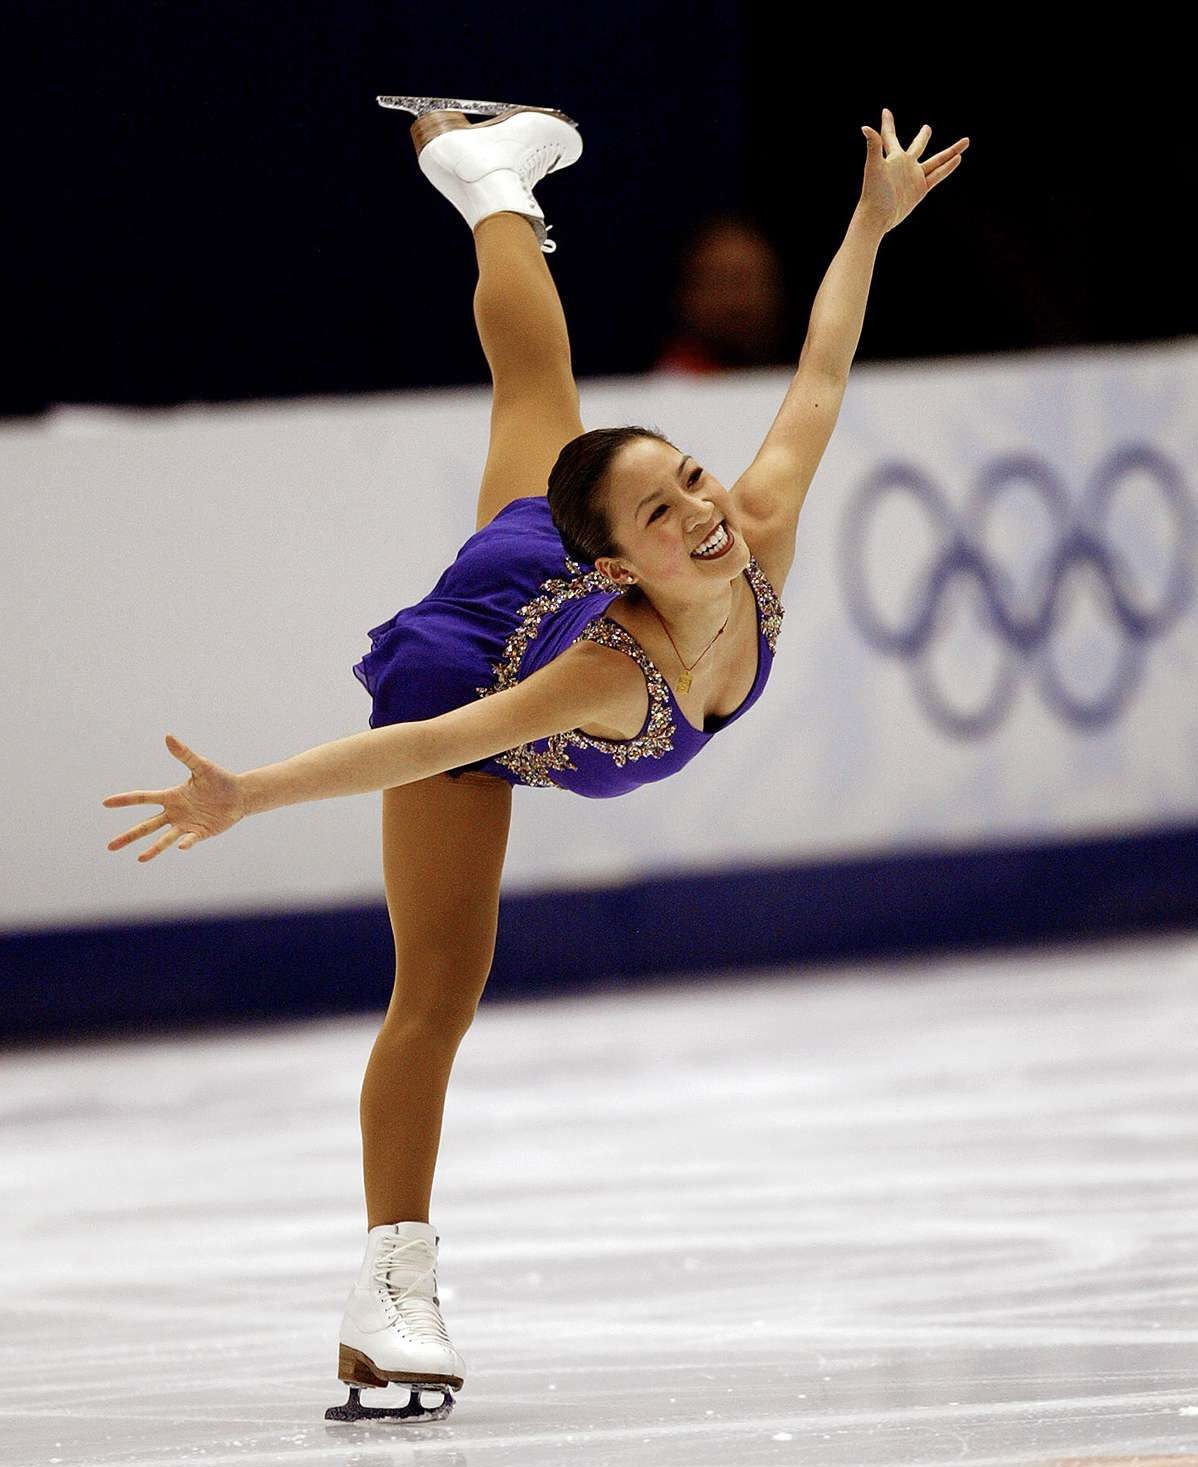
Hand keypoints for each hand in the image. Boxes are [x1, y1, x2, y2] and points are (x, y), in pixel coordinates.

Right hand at [102, 733, 246, 862]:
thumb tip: (168, 737)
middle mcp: (174, 813)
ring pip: (164, 839)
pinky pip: (189, 840)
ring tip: (140, 859)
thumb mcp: (201, 766)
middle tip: (109, 847)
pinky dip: (185, 843)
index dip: (125, 800)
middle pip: (146, 826)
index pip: (143, 798)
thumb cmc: (219, 780)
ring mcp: (186, 825)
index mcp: (171, 796)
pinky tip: (181, 847)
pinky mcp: (200, 833)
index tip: (105, 803)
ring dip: (153, 849)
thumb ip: (185, 754)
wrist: (240, 796)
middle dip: (129, 836)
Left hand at [859, 107, 968, 233]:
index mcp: (892, 157)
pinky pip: (937, 176)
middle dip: (923, 137)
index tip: (885, 111)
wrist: (878, 217)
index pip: (890, 136)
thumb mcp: (874, 166)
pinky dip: (948, 167)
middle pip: (918, 146)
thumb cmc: (873, 192)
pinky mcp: (920, 190)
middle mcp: (904, 165)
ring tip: (965, 142)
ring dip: (950, 152)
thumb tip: (865, 127)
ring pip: (936, 161)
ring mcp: (914, 177)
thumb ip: (874, 146)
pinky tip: (958, 158)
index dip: (888, 124)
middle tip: (927, 128)